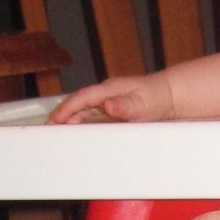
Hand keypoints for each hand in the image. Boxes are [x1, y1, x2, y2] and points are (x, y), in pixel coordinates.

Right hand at [49, 71, 174, 123]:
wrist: (172, 94)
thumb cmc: (158, 98)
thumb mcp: (143, 103)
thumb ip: (125, 105)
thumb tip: (107, 106)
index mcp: (110, 90)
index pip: (81, 99)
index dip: (66, 109)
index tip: (54, 121)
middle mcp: (107, 93)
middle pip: (77, 102)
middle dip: (60, 114)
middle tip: (47, 128)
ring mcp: (109, 98)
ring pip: (83, 108)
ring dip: (68, 117)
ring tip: (55, 130)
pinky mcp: (113, 106)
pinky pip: (91, 112)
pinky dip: (80, 119)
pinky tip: (76, 127)